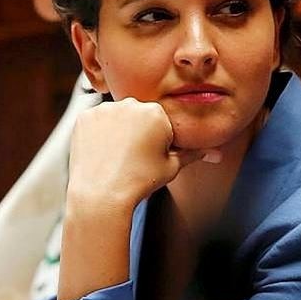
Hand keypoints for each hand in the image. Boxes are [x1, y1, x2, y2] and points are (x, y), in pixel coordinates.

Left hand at [59, 99, 204, 299]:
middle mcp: (131, 104)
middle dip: (139, 133)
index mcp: (156, 112)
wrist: (101, 195)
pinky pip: (97, 121)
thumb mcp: (171, 168)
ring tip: (116, 158)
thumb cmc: (140, 182)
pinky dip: (99, 134)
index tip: (149, 159)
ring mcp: (105, 109)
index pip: (162, 121)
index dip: (158, 142)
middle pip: (139, 116)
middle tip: (132, 160)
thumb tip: (215, 152)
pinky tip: (102, 153)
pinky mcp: (85, 116)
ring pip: (117, 117)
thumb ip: (192, 154)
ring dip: (119, 131)